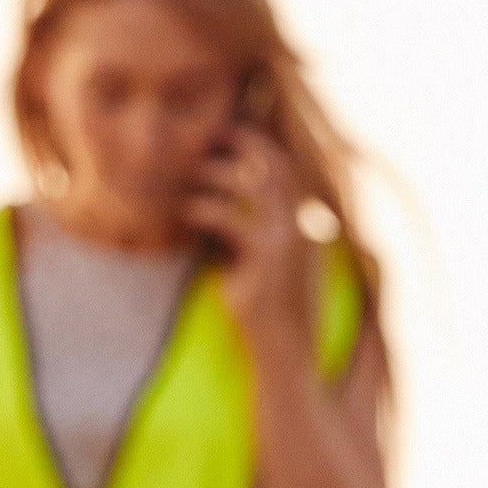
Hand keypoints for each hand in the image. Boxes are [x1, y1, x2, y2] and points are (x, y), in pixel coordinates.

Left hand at [182, 128, 314, 366]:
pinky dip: (205, 208)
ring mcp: (288, 241)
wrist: (285, 356)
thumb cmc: (263, 316)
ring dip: (217, 170)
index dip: (259, 145)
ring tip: (188, 170)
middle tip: (208, 130)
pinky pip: (232, 219)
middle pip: (275, 162)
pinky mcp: (267, 260)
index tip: (228, 131)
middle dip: (243, 140)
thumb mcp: (252, 267)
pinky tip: (184, 210)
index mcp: (303, 225)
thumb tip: (209, 208)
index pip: (285, 169)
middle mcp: (302, 226)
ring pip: (254, 183)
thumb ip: (241, 235)